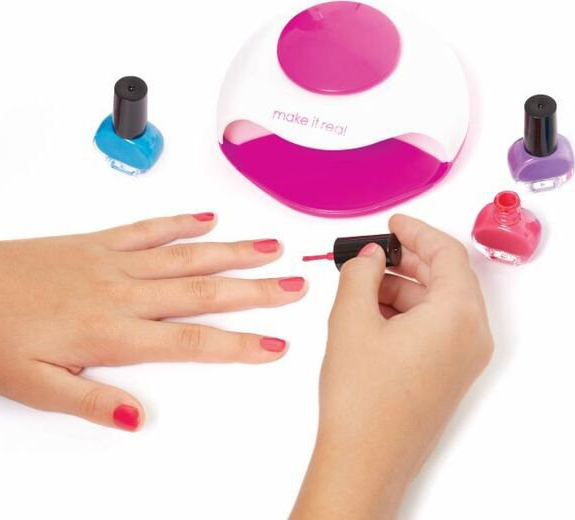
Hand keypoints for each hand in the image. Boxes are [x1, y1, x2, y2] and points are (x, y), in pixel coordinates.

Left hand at [0, 213, 305, 430]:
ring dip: (231, 252)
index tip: (276, 344)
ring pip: (184, 255)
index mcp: (111, 331)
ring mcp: (111, 261)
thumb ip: (89, 399)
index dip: (238, 344)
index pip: (190, 340)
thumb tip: (135, 416)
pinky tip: (205, 219)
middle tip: (296, 284)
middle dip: (255, 291)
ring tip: (270, 246)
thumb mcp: (33, 386)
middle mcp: (121, 291)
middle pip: (202, 291)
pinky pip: (145, 228)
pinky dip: (178, 223)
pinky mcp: (95, 242)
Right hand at [292, 215, 492, 518]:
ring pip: (438, 304)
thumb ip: (360, 275)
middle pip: (446, 278)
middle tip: (371, 253)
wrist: (365, 459)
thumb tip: (369, 256)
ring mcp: (462, 359)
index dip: (417, 230)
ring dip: (402, 288)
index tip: (393, 223)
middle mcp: (471, 336)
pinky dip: (407, 313)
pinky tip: (370, 315)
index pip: (447, 254)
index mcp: (458, 315)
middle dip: (407, 260)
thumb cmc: (363, 399)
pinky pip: (435, 328)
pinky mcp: (448, 375)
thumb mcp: (351, 321)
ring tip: (360, 287)